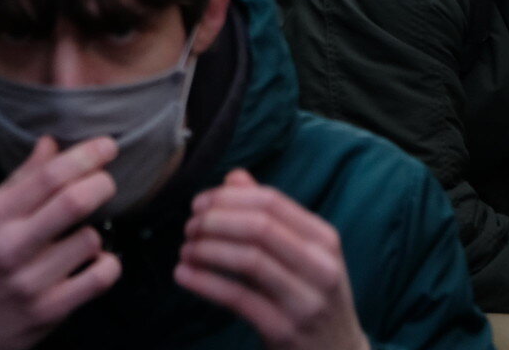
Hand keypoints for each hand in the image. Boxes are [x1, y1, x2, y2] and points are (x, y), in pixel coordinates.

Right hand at [0, 136, 123, 349]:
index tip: (106, 145)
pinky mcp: (50, 312)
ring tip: (80, 233)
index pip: (47, 177)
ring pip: (90, 240)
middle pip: (74, 203)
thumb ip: (16, 183)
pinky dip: (106, 263)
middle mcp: (10, 249)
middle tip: (106, 181)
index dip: (85, 156)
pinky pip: (100, 279)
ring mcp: (32, 284)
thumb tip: (51, 145)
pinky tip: (93, 260)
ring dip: (95, 230)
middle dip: (102, 183)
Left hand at [174, 170, 368, 349]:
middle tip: (189, 226)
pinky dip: (205, 282)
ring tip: (186, 250)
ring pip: (249, 259)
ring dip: (208, 250)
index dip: (228, 198)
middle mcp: (321, 267)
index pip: (272, 202)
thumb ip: (270, 216)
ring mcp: (305, 302)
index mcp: (324, 240)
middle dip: (215, 221)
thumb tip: (234, 177)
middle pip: (259, 227)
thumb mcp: (303, 255)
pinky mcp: (284, 331)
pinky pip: (238, 298)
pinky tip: (184, 274)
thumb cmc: (313, 298)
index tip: (199, 203)